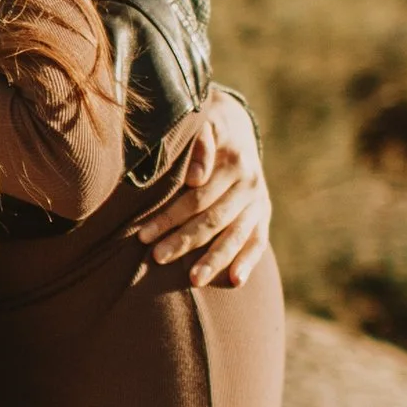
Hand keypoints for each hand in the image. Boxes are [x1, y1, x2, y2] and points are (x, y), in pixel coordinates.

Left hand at [139, 89, 270, 287]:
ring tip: (194, 280)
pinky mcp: (263, 214)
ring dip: (214, 259)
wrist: (236, 126)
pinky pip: (258, 242)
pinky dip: (248, 262)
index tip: (143, 235)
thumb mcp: (203, 124)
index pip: (197, 197)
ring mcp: (259, 201)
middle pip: (214, 219)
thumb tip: (194, 178)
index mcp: (234, 162)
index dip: (170, 218)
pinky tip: (235, 282)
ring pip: (236, 235)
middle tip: (157, 258)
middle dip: (184, 241)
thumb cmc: (207, 128)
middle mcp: (250, 183)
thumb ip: (199, 146)